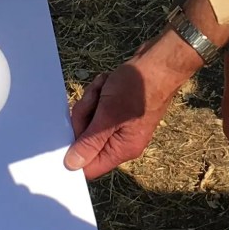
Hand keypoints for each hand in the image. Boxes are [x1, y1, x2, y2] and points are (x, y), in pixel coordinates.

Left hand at [65, 41, 192, 176]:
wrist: (160, 62)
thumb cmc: (138, 88)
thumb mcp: (109, 115)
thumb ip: (89, 142)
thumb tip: (72, 166)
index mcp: (122, 149)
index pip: (90, 166)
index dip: (75, 152)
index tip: (69, 131)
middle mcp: (121, 141)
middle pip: (85, 139)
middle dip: (85, 115)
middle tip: (96, 99)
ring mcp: (120, 125)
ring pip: (89, 119)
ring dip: (92, 99)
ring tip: (105, 87)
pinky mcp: (118, 110)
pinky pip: (97, 106)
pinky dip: (98, 92)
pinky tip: (108, 83)